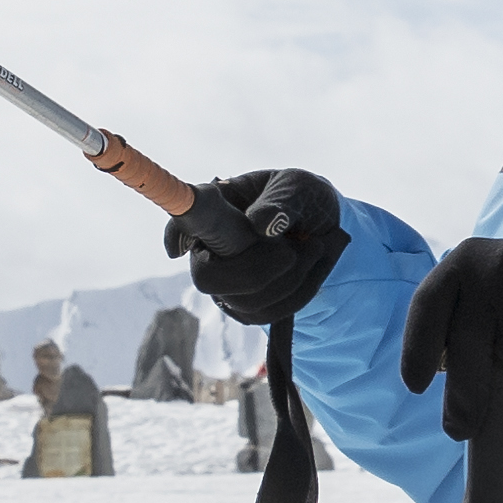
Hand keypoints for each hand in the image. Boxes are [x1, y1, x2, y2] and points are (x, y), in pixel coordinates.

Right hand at [173, 168, 348, 328]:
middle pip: (208, 279)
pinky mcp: (249, 307)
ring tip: (314, 246)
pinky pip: (269, 314)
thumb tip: (261, 224)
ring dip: (292, 277)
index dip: (176, 236)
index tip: (178, 249)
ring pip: (246, 302)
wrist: (326, 226)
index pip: (183, 224)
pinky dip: (302, 290)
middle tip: (292, 251)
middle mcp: (210, 249)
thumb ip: (281, 202)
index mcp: (215, 209)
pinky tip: (313, 266)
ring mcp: (226, 283)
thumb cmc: (303, 198)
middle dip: (256, 271)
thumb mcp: (297, 188)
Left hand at [396, 236, 502, 417]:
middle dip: (464, 392)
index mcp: (456, 267)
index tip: (416, 387)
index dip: (418, 347)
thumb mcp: (474, 311)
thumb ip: (457, 344)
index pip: (427, 304)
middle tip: (460, 430)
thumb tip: (457, 412)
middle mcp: (490, 263)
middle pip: (469, 337)